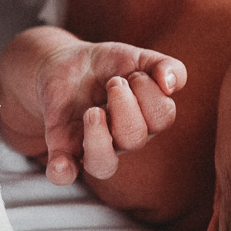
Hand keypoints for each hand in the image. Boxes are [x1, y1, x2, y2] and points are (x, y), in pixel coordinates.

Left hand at [0, 26, 185, 184]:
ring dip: (98, 138)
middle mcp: (123, 140)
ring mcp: (92, 147)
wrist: (67, 64)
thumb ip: (165, 65)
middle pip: (135, 139)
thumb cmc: (109, 66)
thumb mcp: (138, 56)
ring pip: (104, 165)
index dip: (149, 91)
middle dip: (124, 104)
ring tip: (92, 111)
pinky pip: (64, 174)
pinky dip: (62, 171)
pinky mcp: (63, 149)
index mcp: (147, 120)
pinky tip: (60, 162)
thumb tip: (170, 85)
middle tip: (112, 82)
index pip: (162, 117)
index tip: (132, 74)